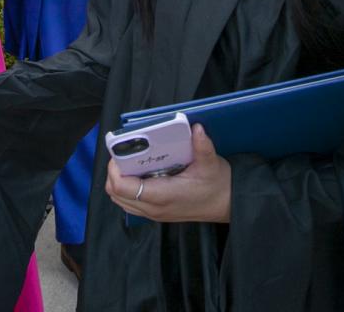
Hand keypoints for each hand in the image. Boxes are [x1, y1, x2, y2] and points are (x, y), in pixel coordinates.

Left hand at [105, 125, 230, 223]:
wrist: (229, 205)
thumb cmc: (219, 185)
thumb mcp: (211, 162)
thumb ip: (202, 145)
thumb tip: (195, 128)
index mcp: (163, 195)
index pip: (123, 187)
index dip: (115, 168)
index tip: (120, 151)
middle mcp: (154, 208)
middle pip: (116, 193)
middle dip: (114, 172)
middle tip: (124, 154)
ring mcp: (155, 213)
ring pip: (121, 200)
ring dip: (119, 182)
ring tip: (130, 162)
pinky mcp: (157, 214)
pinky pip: (130, 204)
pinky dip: (127, 189)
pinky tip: (140, 174)